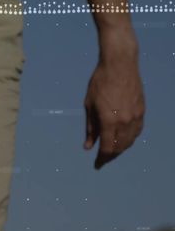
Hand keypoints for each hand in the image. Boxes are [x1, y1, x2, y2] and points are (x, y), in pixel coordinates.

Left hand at [83, 51, 144, 169]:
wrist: (120, 65)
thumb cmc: (100, 83)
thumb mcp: (89, 105)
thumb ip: (90, 128)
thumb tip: (88, 146)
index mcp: (109, 121)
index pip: (107, 148)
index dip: (102, 159)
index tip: (97, 165)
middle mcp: (125, 122)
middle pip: (119, 147)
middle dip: (110, 156)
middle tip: (102, 160)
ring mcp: (136, 117)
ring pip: (130, 141)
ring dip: (120, 149)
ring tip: (111, 152)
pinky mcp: (142, 111)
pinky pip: (137, 131)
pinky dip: (129, 139)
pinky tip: (123, 139)